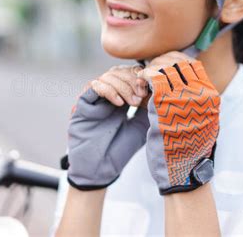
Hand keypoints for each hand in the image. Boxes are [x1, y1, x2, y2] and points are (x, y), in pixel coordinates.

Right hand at [65, 64, 149, 189]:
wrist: (99, 170)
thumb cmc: (119, 151)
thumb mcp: (142, 126)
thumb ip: (148, 108)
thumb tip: (160, 88)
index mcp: (121, 98)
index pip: (130, 75)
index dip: (141, 76)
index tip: (151, 87)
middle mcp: (106, 96)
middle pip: (119, 71)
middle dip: (133, 80)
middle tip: (142, 94)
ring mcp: (94, 99)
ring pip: (108, 76)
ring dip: (123, 86)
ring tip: (133, 102)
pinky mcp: (83, 104)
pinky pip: (95, 86)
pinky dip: (109, 90)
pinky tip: (119, 104)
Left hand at [138, 52, 220, 193]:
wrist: (181, 173)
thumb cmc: (187, 147)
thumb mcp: (200, 119)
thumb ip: (194, 98)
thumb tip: (181, 78)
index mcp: (210, 97)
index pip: (193, 64)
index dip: (175, 61)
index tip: (162, 67)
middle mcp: (200, 95)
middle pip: (179, 62)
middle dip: (161, 62)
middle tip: (150, 71)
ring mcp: (183, 99)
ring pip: (164, 67)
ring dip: (151, 69)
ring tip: (143, 79)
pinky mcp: (165, 106)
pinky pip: (152, 79)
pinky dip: (143, 77)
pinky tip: (139, 84)